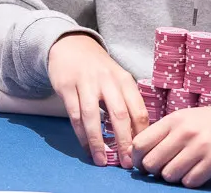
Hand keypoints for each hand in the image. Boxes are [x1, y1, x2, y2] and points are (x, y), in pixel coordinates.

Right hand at [48, 33, 147, 167]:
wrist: (72, 46)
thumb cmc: (99, 69)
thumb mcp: (118, 79)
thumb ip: (126, 102)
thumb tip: (137, 134)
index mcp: (125, 80)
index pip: (138, 109)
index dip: (142, 133)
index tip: (142, 152)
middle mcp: (108, 80)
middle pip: (119, 114)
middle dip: (124, 142)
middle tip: (126, 163)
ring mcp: (86, 83)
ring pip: (93, 117)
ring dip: (97, 142)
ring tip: (101, 161)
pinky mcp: (67, 87)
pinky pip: (75, 115)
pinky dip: (80, 134)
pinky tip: (86, 146)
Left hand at [132, 103, 210, 187]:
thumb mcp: (187, 118)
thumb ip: (165, 133)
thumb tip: (140, 154)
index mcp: (174, 120)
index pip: (140, 143)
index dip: (137, 158)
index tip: (142, 163)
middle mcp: (185, 132)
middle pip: (152, 162)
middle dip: (155, 170)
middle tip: (164, 168)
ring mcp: (200, 147)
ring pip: (169, 175)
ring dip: (174, 176)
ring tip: (183, 169)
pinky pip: (189, 181)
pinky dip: (190, 180)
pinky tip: (197, 172)